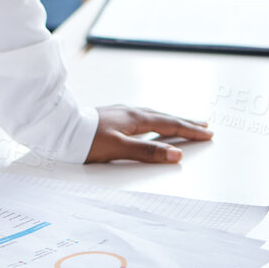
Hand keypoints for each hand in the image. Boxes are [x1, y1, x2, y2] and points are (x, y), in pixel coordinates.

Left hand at [85, 104, 212, 163]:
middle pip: (165, 117)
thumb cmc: (86, 140)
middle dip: (186, 121)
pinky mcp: (112, 116)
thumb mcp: (119, 149)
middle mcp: (131, 112)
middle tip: (205, 124)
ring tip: (183, 121)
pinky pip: (142, 115)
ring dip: (171, 118)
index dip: (190, 130)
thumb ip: (147, 152)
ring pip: (154, 115)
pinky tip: (150, 121)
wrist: (60, 128)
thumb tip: (175, 155)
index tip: (208, 133)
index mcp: (136, 119)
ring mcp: (121, 113)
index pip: (170, 125)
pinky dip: (155, 119)